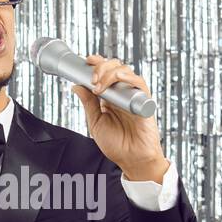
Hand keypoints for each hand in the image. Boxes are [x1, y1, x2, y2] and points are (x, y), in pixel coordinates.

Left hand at [71, 55, 168, 181]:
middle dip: (101, 66)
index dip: (97, 63)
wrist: (132, 160)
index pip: (105, 72)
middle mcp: (122, 93)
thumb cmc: (116, 145)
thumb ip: (88, 104)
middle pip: (114, 67)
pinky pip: (139, 83)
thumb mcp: (96, 123)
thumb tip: (76, 86)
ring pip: (126, 71)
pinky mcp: (144, 102)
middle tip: (92, 78)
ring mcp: (133, 96)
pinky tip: (118, 79)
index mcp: (110, 97)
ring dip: (110, 72)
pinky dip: (128, 78)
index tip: (87, 61)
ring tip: (99, 85)